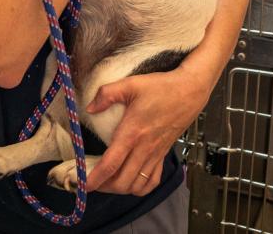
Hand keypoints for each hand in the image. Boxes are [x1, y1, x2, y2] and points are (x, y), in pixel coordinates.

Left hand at [83, 66, 209, 195]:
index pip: (111, 164)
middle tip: (91, 180)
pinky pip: (152, 181)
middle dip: (104, 187)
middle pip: (122, 182)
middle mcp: (144, 149)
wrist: (189, 91)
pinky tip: (130, 181)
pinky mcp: (163, 155)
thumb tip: (90, 108)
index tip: (83, 184)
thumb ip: (106, 94)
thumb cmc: (161, 87)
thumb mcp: (130, 84)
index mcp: (132, 133)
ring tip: (107, 182)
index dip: (95, 178)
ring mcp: (155, 154)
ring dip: (120, 189)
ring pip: (136, 185)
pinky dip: (139, 187)